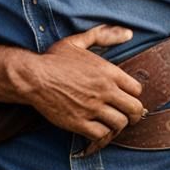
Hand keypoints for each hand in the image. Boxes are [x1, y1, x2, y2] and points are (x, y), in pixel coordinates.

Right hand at [26, 25, 141, 142]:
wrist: (33, 77)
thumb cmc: (54, 59)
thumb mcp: (78, 41)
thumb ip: (104, 36)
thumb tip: (128, 33)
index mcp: (108, 72)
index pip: (136, 90)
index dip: (133, 95)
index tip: (126, 98)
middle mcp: (104, 90)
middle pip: (134, 109)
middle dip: (134, 115)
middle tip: (128, 116)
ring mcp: (92, 108)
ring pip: (120, 124)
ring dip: (117, 126)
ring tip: (112, 124)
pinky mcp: (79, 123)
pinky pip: (101, 135)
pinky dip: (102, 136)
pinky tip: (98, 131)